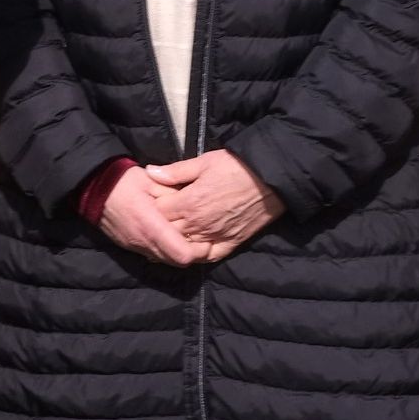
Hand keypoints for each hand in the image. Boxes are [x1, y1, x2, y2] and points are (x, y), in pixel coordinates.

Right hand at [94, 164, 209, 267]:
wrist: (90, 187)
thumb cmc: (122, 180)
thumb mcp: (151, 180)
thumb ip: (173, 194)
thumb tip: (191, 205)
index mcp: (151, 225)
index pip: (183, 254)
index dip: (199, 251)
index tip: (207, 240)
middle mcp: (143, 242)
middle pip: (177, 262)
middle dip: (192, 254)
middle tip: (201, 239)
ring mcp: (134, 247)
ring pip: (165, 260)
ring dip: (177, 253)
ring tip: (185, 237)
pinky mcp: (128, 246)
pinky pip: (153, 255)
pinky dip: (164, 250)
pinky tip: (168, 236)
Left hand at [146, 151, 281, 258]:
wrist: (270, 180)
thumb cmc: (236, 167)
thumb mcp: (203, 163)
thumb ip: (175, 171)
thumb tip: (149, 172)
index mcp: (189, 203)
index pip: (158, 213)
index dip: (150, 209)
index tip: (148, 204)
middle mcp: (199, 224)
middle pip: (168, 233)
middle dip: (158, 228)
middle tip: (153, 223)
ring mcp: (215, 236)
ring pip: (185, 247)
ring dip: (173, 244)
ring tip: (165, 239)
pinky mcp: (231, 244)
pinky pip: (209, 257)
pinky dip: (197, 256)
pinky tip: (189, 251)